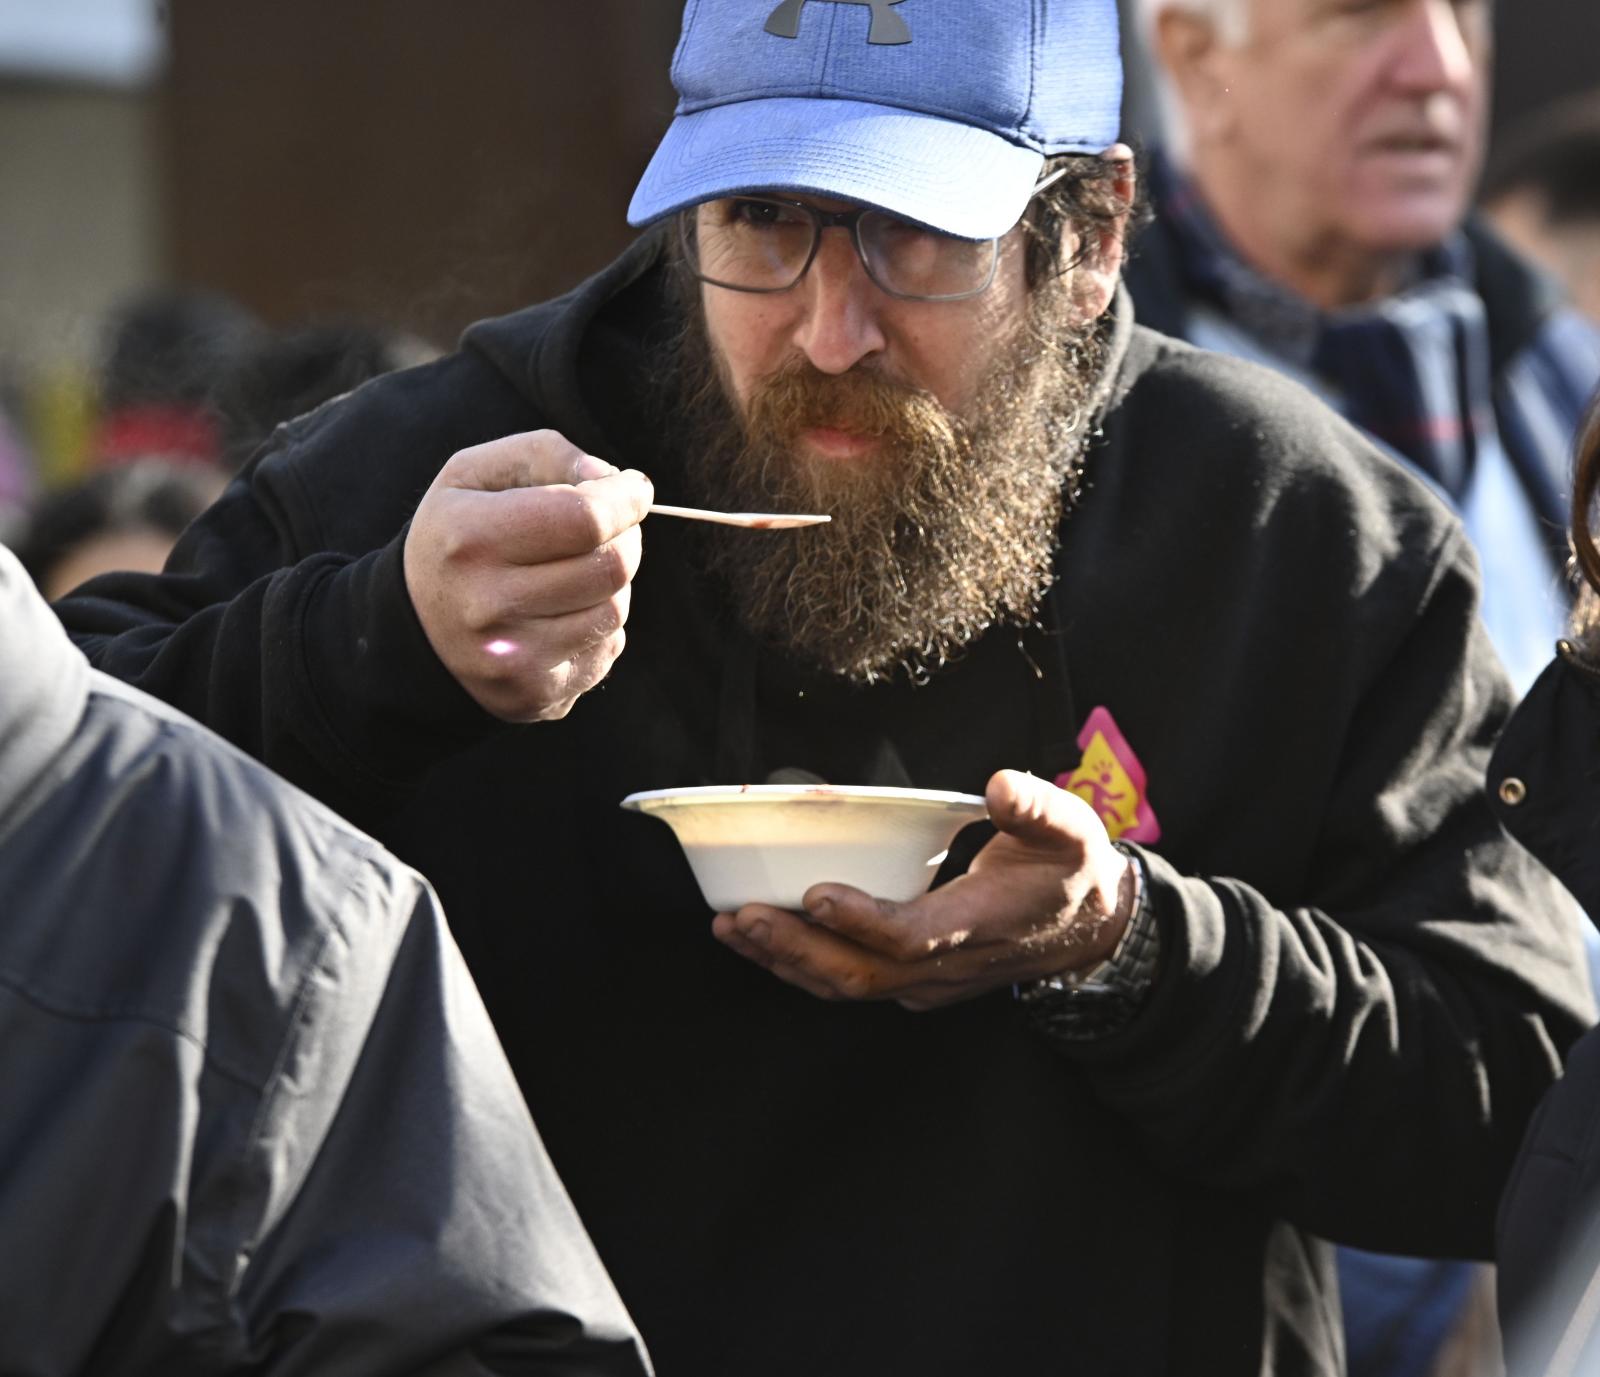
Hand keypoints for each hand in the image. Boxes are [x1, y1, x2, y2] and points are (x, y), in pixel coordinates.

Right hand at [404, 431, 652, 721]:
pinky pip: (606, 648)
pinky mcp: (535, 693)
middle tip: (611, 527)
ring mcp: (513, 657)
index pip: (584, 518)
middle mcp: (488, 604)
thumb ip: (543, 454)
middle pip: (611, 566)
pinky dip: (599, 623)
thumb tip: (609, 477)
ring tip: (578, 570)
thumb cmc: (457, 540)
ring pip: (615, 609)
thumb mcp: (474, 476)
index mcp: (470, 538)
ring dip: (613, 583)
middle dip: (626, 537)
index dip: (625, 500)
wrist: (413, 634)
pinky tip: (563, 612)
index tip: (634, 490)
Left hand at [712, 770, 1134, 1010]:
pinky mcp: (913, 982)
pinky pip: (849, 984)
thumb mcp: (1070, 829)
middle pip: (861, 972)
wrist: (1089, 931)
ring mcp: (927, 981)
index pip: (912, 936)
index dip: (862, 921)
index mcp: (980, 923)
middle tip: (742, 915)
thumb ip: (1037, 804)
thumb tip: (1002, 786)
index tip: (816, 893)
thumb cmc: (1068, 872)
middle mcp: (947, 964)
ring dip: (785, 960)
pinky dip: (800, 967)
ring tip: (731, 928)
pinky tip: (761, 943)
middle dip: (796, 946)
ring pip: (847, 986)